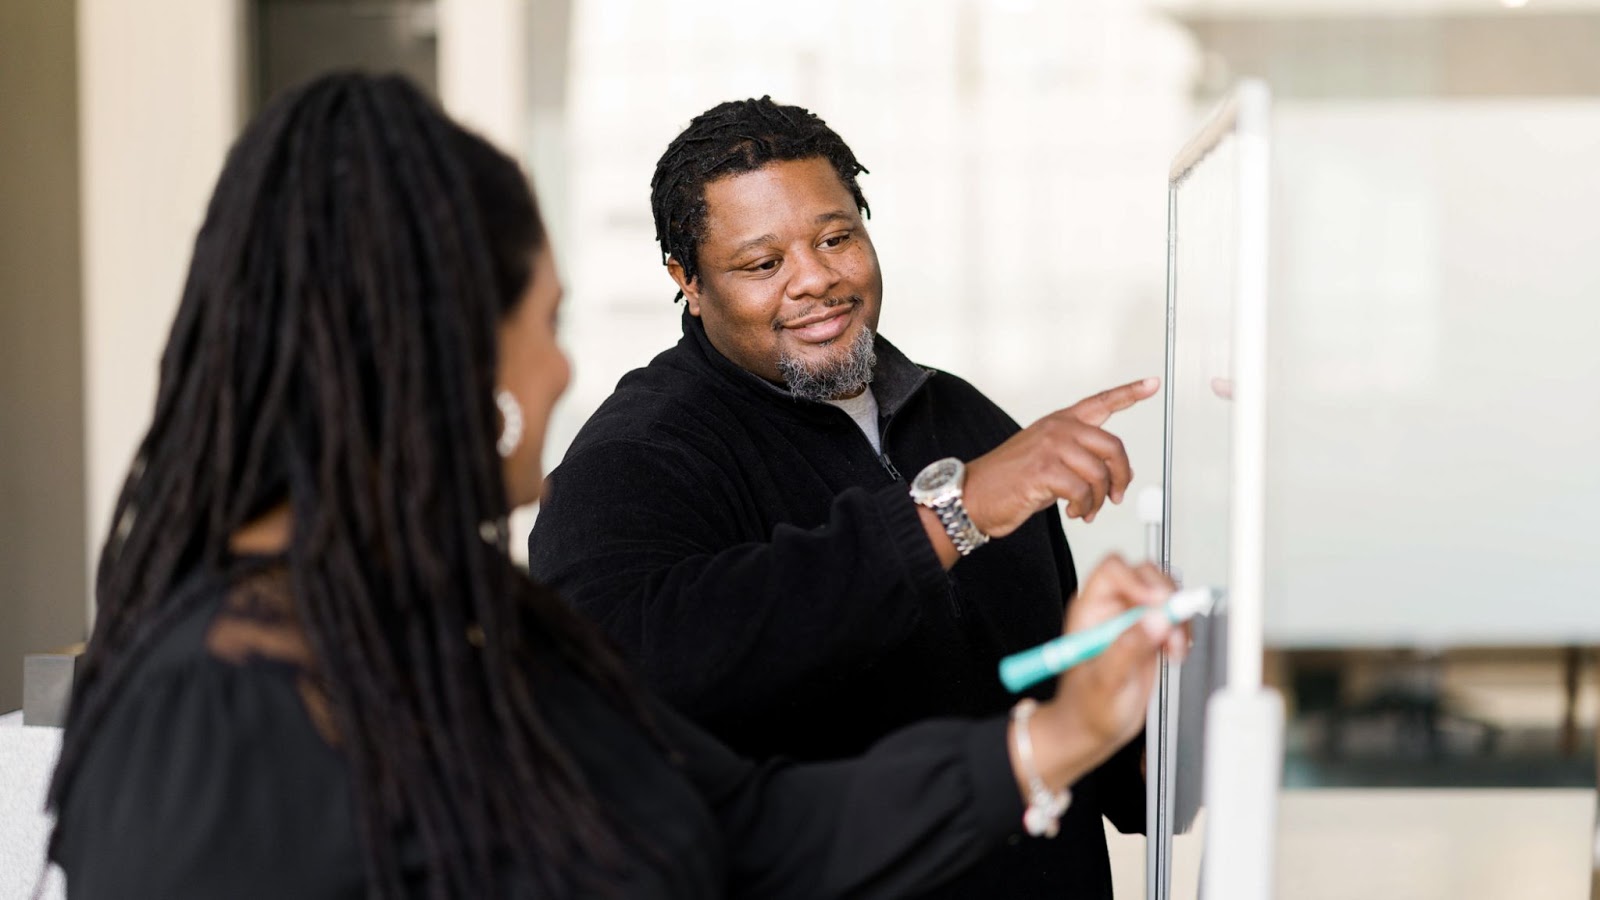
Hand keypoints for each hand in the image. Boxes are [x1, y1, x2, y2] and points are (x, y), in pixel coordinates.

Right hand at [964, 378, 1157, 537]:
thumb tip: (1123, 474)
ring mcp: (1050, 447)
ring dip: (1098, 500)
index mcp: (1059, 422)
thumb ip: (1085, 463)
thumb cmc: (1010, 482)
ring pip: (1099, 473)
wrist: (973, 495)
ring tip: (1085, 510)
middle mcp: (1057, 428)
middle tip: (1115, 496)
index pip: (1100, 402)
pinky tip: (1073, 512)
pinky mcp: (1044, 469)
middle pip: (1112, 445)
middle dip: (1121, 476)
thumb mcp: (1052, 466)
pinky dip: (1083, 508)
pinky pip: (1083, 492)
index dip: (1129, 393)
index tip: (1152, 384)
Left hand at [1012, 556, 1185, 791]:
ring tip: (1174, 648)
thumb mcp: (1106, 680)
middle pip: (1145, 575)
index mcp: (1090, 610)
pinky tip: (1176, 654)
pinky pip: (1174, 619)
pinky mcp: (1150, 637)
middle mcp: (1111, 610)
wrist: (1092, 731)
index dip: (1136, 578)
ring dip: (1178, 618)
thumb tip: (1154, 620)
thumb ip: (1128, 648)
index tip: (1155, 602)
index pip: (1112, 571)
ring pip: (1165, 596)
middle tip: (1173, 623)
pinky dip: (1183, 633)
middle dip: (1165, 597)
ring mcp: (1132, 622)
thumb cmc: (1085, 708)